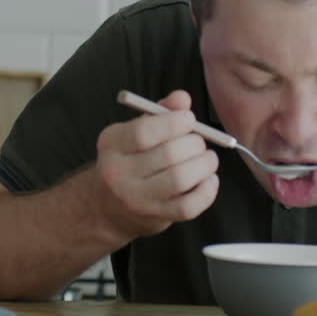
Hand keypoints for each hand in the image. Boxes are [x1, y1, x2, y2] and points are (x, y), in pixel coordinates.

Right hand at [92, 90, 219, 239]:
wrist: (108, 206)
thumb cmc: (128, 161)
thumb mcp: (134, 132)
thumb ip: (159, 113)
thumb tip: (182, 98)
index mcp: (112, 144)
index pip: (143, 133)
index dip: (173, 123)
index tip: (189, 118)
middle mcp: (118, 172)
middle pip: (168, 155)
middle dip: (194, 144)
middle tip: (199, 141)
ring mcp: (135, 198)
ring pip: (180, 179)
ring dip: (204, 165)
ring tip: (208, 158)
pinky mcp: (154, 217)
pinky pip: (188, 206)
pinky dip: (207, 191)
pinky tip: (209, 179)